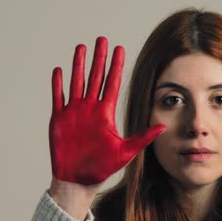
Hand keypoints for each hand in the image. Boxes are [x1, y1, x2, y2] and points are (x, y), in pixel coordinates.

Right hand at [49, 37, 164, 185]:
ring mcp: (74, 112)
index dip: (115, 66)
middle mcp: (90, 109)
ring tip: (81, 47)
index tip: (119, 48)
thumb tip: (163, 127)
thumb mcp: (127, 151)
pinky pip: (58, 97)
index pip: (112, 83)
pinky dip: (58, 84)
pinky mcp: (59, 119)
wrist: (79, 180)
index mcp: (105, 114)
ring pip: (76, 82)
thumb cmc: (102, 168)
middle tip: (101, 40)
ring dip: (78, 65)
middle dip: (98, 58)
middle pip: (94, 77)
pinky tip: (59, 70)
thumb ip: (143, 137)